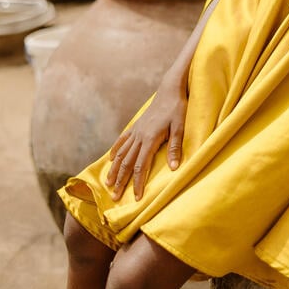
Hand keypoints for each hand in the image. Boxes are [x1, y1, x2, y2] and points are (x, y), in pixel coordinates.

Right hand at [105, 87, 187, 201]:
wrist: (170, 89)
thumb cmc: (177, 108)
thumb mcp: (180, 127)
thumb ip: (175, 147)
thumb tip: (174, 168)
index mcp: (149, 139)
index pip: (140, 166)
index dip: (137, 183)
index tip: (136, 198)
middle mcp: (139, 136)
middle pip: (127, 163)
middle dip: (121, 181)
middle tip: (114, 197)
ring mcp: (135, 131)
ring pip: (121, 153)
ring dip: (114, 170)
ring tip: (108, 183)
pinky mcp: (136, 126)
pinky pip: (122, 141)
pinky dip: (115, 151)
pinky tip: (110, 160)